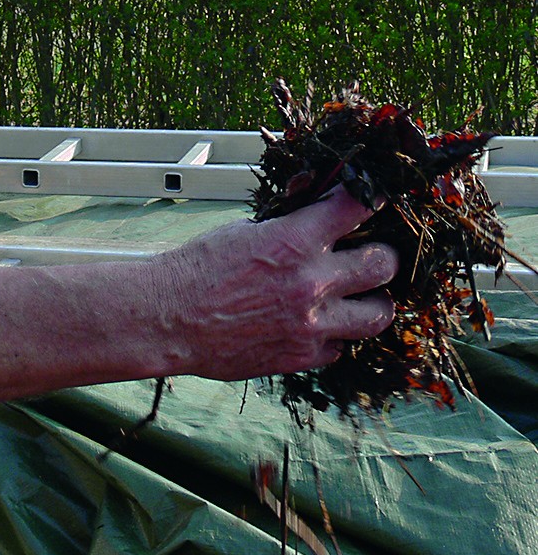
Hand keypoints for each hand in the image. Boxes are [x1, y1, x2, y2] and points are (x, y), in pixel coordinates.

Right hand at [150, 189, 397, 380]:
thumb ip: (287, 224)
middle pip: (383, 265)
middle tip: (374, 255)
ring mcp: (311, 324)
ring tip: (361, 297)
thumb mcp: (243, 229)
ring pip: (379, 314)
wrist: (170, 317)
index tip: (378, 198)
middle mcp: (312, 282)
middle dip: (382, 256)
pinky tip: (319, 324)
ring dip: (373, 302)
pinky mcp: (303, 356)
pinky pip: (341, 347)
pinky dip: (335, 335)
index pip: (356, 208)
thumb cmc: (198, 269)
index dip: (372, 199)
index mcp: (294, 240)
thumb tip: (315, 212)